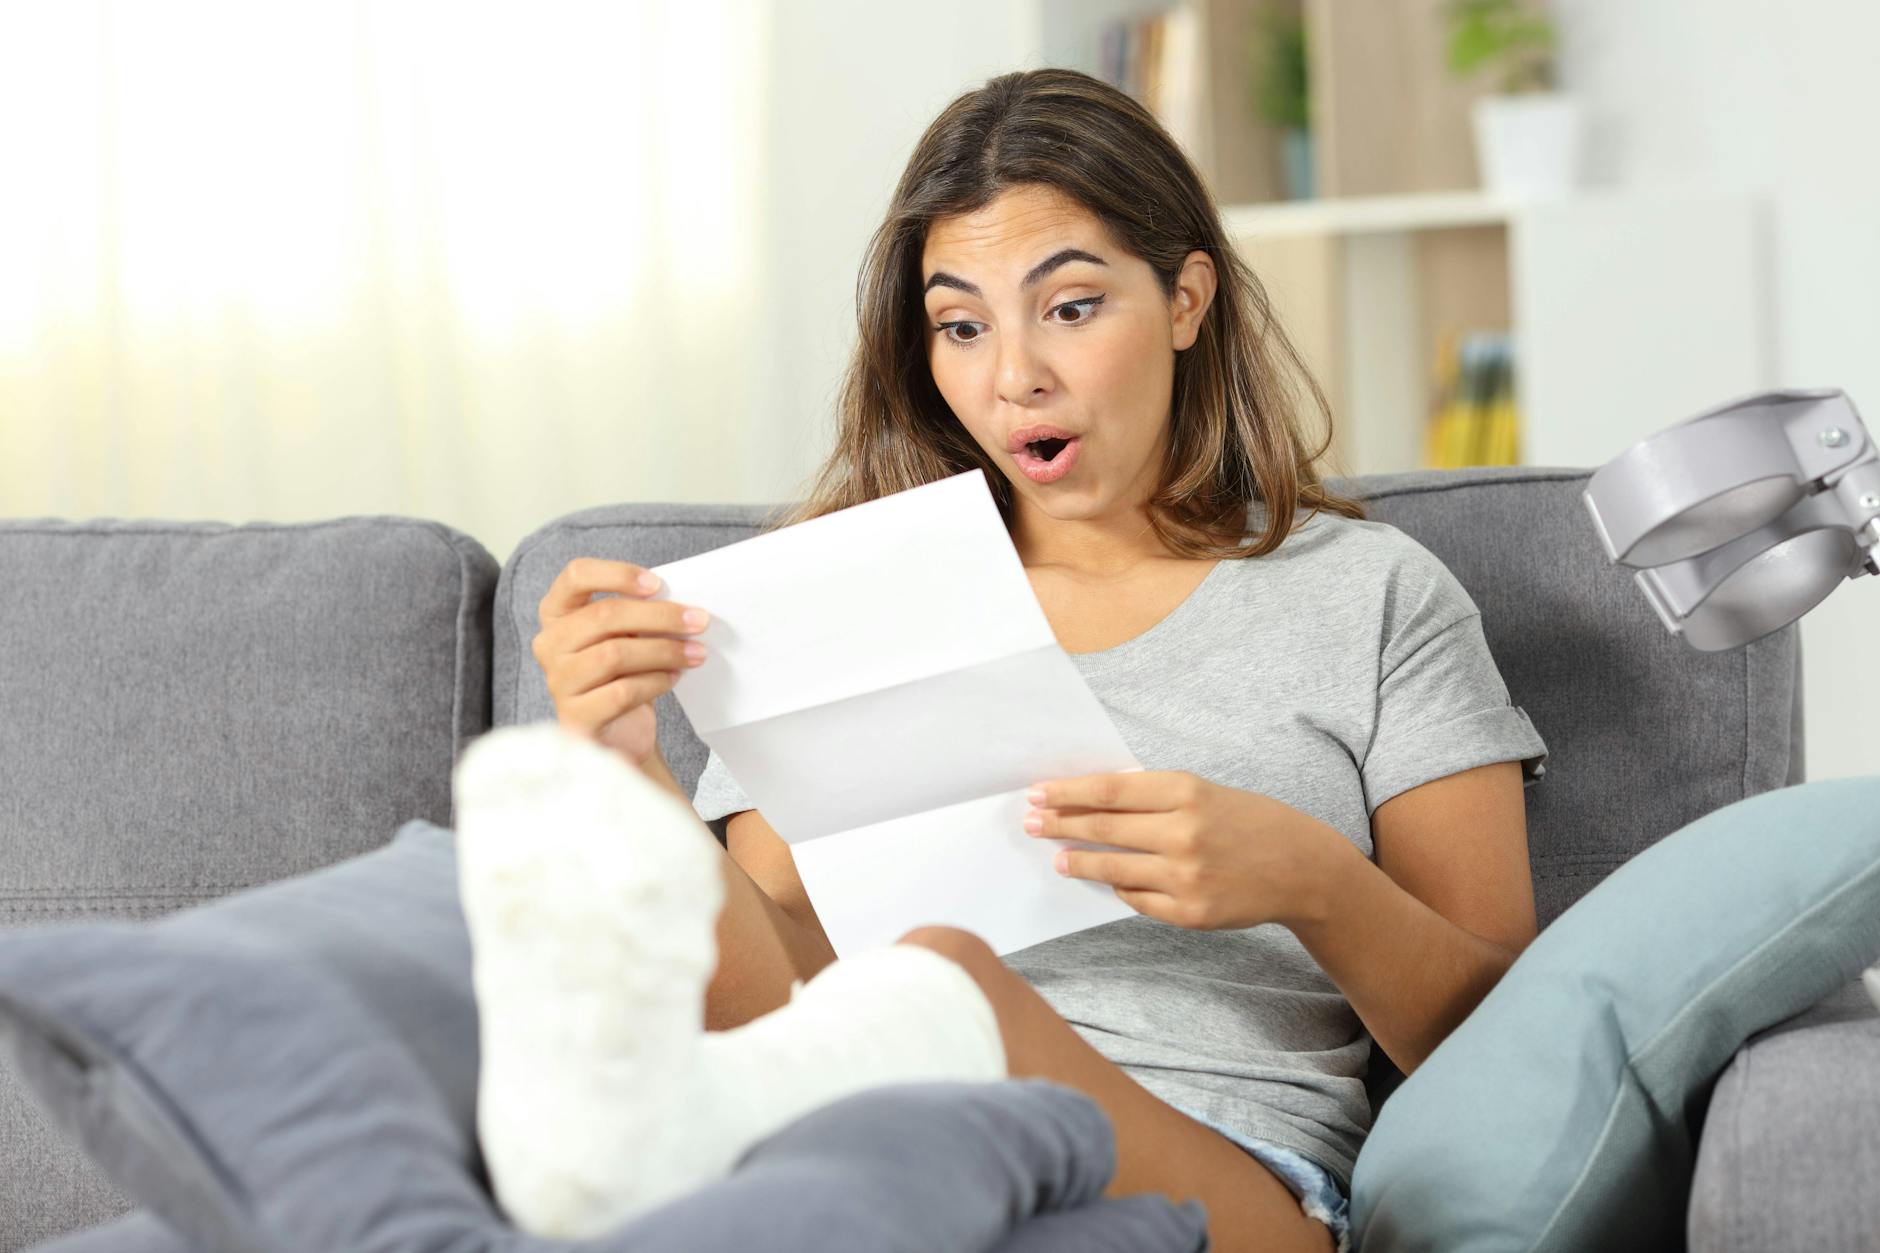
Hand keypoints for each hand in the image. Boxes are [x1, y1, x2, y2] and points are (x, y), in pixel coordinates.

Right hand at [532, 558, 711, 768]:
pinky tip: (673, 678)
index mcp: (557, 614)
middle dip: (659, 616)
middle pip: (604, 616)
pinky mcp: (575, 716)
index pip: (576, 576)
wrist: (619, 732)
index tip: (658, 584)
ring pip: (614, 654)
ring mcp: (558, 681)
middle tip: (698, 621)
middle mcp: (549, 644)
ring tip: (695, 653)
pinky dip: (655, 682)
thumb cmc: (623, 674)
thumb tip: (681, 605)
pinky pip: (621, 692)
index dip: (618, 574)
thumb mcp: (627, 636)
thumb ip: (639, 615)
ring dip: (664, 651)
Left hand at [1023, 770, 1339, 930]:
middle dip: (1059, 824)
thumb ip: (1152, 797)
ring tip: (1057, 857)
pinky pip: (1136, 899)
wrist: (1301, 867)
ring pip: (1111, 868)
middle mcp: (1183, 833)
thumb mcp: (1203, 792)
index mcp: (1186, 792)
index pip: (1108, 790)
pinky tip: (1108, 879)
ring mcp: (1185, 877)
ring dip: (1076, 861)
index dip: (1067, 793)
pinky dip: (1119, 886)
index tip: (1037, 793)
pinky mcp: (1189, 913)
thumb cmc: (1247, 821)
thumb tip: (1090, 802)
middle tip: (1030, 823)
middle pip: (1102, 828)